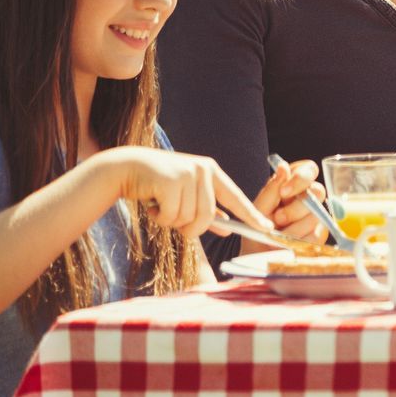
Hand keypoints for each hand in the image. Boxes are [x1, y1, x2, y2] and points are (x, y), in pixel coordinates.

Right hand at [105, 147, 273, 239]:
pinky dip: (160, 218)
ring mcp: (188, 173)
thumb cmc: (158, 184)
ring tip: (160, 206)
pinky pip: (171, 215)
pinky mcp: (171, 180)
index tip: (268, 229)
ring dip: (171, 221)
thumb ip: (207, 211)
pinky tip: (152, 203)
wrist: (126, 168)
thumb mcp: (186, 194)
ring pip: (188, 218)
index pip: (236, 197)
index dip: (252, 215)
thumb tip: (227, 228)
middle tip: (172, 219)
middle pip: (207, 216)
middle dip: (190, 228)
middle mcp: (203, 169)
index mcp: (211, 171)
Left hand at [248, 158, 325, 249]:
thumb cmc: (255, 231)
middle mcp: (307, 198)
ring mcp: (315, 216)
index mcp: (291, 186)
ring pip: (316, 215)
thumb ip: (271, 190)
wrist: (255, 259)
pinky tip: (286, 245)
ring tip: (277, 236)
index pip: (309, 169)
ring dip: (293, 229)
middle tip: (278, 220)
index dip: (300, 178)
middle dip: (295, 209)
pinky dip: (297, 242)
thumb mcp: (257, 210)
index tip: (284, 192)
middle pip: (318, 191)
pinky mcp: (319, 235)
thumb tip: (283, 167)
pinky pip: (315, 235)